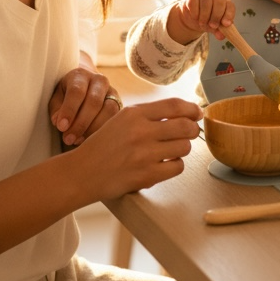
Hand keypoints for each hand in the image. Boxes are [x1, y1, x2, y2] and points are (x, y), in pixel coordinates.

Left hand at [49, 64, 121, 146]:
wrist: (85, 86)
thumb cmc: (66, 95)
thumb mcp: (56, 98)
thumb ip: (57, 109)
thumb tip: (60, 123)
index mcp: (80, 75)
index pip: (76, 91)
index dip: (69, 110)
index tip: (61, 127)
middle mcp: (99, 80)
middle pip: (94, 102)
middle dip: (80, 123)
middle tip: (68, 139)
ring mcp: (112, 92)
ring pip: (109, 110)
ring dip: (93, 128)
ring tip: (78, 141)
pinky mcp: (120, 104)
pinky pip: (116, 119)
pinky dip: (104, 131)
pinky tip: (91, 139)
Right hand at [73, 97, 202, 199]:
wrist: (82, 172)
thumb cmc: (103, 146)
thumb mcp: (122, 120)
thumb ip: (149, 115)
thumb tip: (185, 113)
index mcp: (134, 113)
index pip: (174, 105)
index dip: (192, 109)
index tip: (197, 113)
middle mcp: (140, 131)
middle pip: (186, 126)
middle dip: (192, 130)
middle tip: (189, 134)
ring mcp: (144, 154)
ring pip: (184, 147)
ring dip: (182, 149)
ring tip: (170, 151)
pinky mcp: (147, 175)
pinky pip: (177, 167)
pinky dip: (174, 166)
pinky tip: (163, 164)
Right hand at [166, 0, 234, 44]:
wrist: (192, 14)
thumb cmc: (207, 18)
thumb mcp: (214, 26)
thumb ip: (219, 31)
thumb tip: (221, 36)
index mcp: (225, 2)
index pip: (230, 6)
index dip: (229, 15)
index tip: (225, 24)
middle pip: (219, 2)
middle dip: (216, 16)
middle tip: (213, 26)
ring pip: (206, 2)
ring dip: (204, 16)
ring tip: (202, 24)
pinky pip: (194, 2)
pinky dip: (195, 12)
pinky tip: (195, 17)